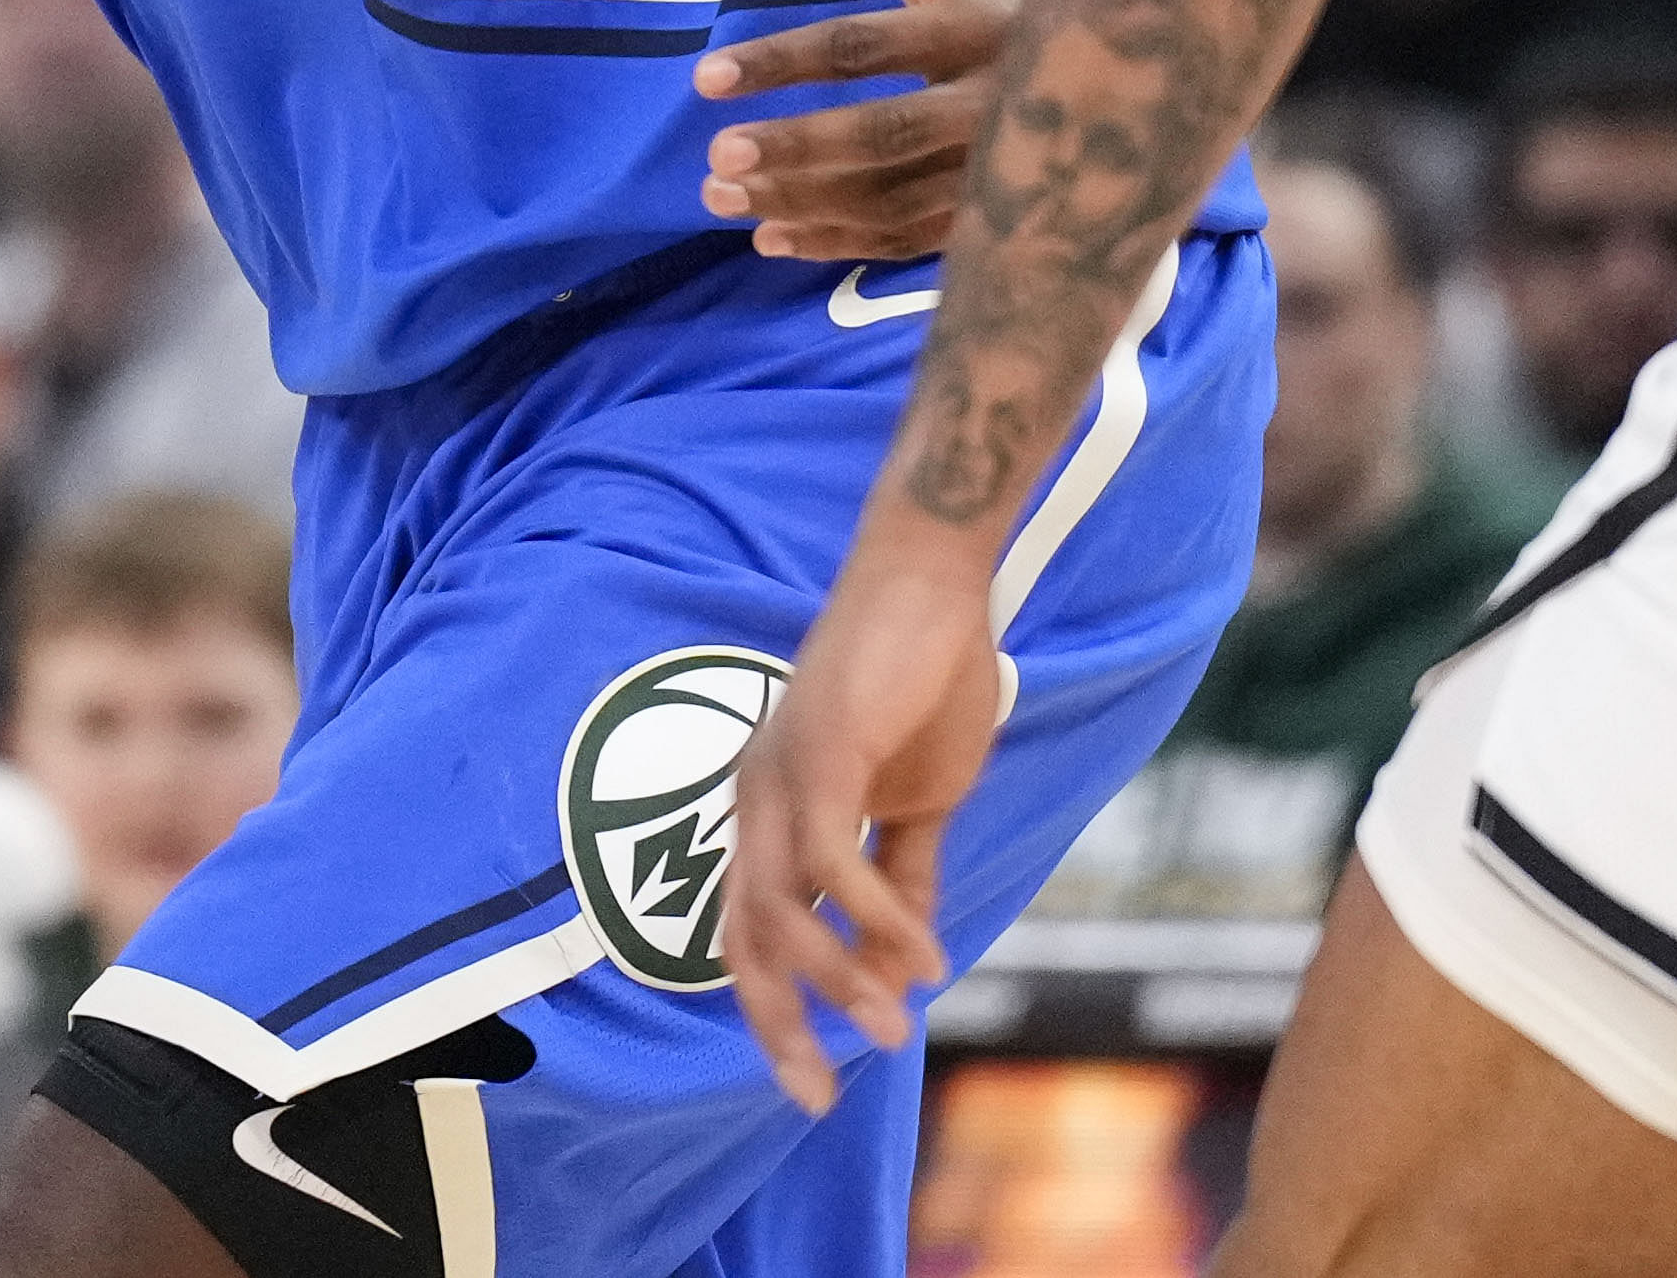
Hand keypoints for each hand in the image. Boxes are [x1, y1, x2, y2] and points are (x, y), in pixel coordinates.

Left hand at [696, 0, 1031, 261]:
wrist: (1108, 44)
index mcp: (983, 22)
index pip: (867, 45)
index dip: (784, 62)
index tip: (707, 78)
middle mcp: (1003, 102)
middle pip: (886, 134)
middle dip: (795, 148)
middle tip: (717, 157)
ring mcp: (1003, 167)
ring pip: (893, 199)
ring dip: (801, 203)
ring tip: (722, 197)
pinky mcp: (997, 211)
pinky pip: (911, 241)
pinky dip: (839, 244)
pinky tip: (773, 237)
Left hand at [719, 520, 1005, 1114]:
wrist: (934, 583)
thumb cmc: (922, 679)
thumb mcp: (919, 800)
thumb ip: (905, 873)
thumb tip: (909, 958)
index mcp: (772, 812)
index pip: (750, 932)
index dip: (775, 1009)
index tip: (812, 1079)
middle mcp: (756, 800)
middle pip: (742, 936)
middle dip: (777, 1022)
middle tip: (817, 1094)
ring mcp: (779, 776)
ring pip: (780, 908)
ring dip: (836, 978)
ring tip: (893, 1025)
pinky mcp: (819, 753)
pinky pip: (832, 859)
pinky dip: (874, 917)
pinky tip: (918, 955)